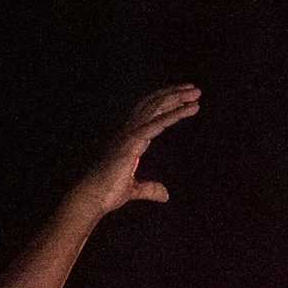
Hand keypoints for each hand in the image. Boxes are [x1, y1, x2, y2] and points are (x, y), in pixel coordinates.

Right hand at [67, 85, 200, 214]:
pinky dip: (172, 115)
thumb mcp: (135, 190)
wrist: (92, 198)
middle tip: (195, 89)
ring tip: (195, 94)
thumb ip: (150, 189)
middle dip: (174, 95)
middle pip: (153, 105)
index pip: (149, 113)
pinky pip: (155, 124)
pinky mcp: (131, 144)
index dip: (166, 103)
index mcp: (130, 140)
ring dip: (176, 99)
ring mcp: (128, 136)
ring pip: (154, 108)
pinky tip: (188, 110)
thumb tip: (165, 195)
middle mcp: (128, 132)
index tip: (185, 98)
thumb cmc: (108, 192)